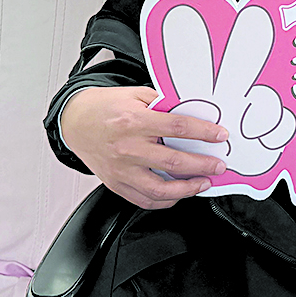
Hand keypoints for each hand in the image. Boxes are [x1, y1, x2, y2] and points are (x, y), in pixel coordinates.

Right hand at [59, 85, 227, 209]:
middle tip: (218, 165)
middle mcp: (127, 148)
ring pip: (159, 189)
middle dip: (202, 164)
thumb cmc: (105, 107)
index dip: (204, 132)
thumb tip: (191, 114)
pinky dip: (164, 201)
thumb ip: (163, 105)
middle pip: (173, 161)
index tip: (220, 135)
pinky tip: (178, 194)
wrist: (75, 121)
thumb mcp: (136, 95)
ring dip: (187, 189)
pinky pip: (143, 200)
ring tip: (203, 183)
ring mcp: (121, 169)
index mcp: (134, 121)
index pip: (178, 128)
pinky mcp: (116, 184)